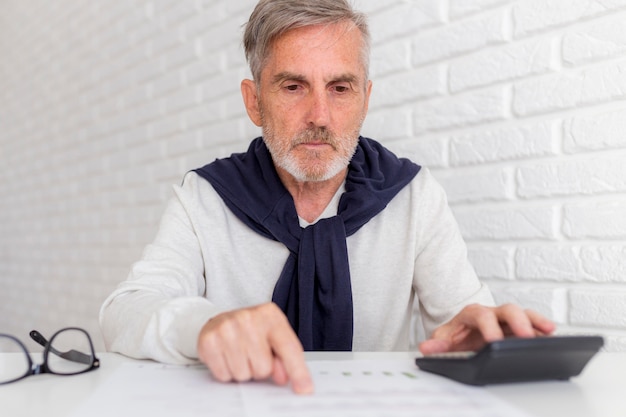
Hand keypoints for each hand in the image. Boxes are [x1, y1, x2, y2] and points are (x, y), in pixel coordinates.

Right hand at [197, 302, 313, 393]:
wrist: (221, 320)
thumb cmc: (252, 331)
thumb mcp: (273, 336)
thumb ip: (284, 357)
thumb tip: (284, 377)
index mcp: (271, 315)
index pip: (288, 348)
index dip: (298, 371)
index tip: (305, 389)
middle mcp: (249, 318)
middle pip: (264, 368)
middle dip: (260, 368)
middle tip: (253, 355)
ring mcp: (227, 328)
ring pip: (243, 374)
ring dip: (243, 371)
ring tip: (240, 354)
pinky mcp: (209, 340)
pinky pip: (224, 375)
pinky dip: (226, 372)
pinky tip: (227, 356)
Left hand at [419, 303, 555, 354]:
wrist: (463, 336)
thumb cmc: (456, 338)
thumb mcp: (444, 340)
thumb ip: (437, 345)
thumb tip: (426, 347)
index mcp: (473, 314)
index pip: (481, 315)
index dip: (488, 327)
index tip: (494, 342)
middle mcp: (493, 313)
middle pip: (507, 309)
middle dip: (518, 321)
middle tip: (527, 335)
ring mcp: (508, 320)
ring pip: (524, 314)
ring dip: (536, 322)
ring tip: (549, 332)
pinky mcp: (520, 329)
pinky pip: (534, 325)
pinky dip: (543, 330)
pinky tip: (552, 338)